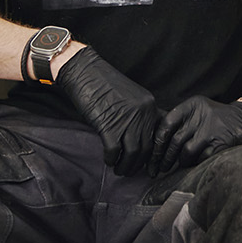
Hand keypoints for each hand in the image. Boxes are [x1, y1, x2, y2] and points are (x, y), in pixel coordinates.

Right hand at [54, 48, 160, 176]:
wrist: (84, 72)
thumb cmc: (104, 84)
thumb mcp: (130, 97)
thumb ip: (139, 114)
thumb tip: (142, 137)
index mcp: (149, 106)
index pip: (157, 136)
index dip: (152, 154)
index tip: (147, 164)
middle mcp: (142, 113)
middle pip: (146, 149)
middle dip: (138, 164)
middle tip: (130, 170)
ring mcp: (126, 120)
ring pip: (133, 154)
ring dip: (125, 166)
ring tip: (119, 170)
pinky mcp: (108, 125)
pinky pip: (114, 151)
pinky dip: (111, 160)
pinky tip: (108, 160)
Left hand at [149, 96, 241, 175]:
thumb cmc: (218, 119)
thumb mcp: (200, 111)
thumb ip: (182, 122)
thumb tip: (157, 144)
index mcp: (192, 105)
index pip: (166, 123)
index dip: (157, 142)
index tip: (152, 156)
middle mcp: (201, 115)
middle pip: (175, 141)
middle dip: (164, 158)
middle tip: (158, 168)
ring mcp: (212, 129)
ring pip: (186, 152)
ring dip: (180, 162)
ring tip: (178, 166)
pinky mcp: (221, 143)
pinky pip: (201, 158)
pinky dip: (195, 164)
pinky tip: (194, 165)